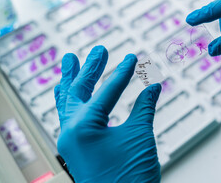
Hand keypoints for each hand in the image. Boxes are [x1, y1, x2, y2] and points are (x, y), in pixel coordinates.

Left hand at [54, 46, 161, 182]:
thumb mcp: (139, 137)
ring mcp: (70, 140)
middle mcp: (70, 130)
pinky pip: (68, 117)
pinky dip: (71, 100)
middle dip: (89, 68)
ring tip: (69, 61)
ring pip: (67, 102)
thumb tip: (154, 85)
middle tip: (98, 50)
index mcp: (83, 126)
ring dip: (71, 80)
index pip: (105, 91)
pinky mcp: (75, 148)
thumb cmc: (131, 177)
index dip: (122, 73)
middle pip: (78, 91)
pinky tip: (72, 93)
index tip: (132, 58)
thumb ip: (145, 107)